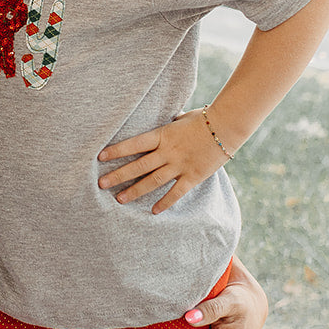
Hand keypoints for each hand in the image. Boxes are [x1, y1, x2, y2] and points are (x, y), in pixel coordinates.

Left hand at [98, 110, 228, 213]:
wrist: (228, 125)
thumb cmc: (203, 118)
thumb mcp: (180, 118)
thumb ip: (167, 125)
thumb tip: (159, 122)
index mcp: (163, 135)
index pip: (134, 144)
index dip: (117, 150)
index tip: (100, 157)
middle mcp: (168, 152)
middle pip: (138, 166)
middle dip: (118, 175)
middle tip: (100, 184)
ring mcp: (180, 165)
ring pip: (153, 181)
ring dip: (135, 191)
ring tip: (119, 199)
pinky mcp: (193, 176)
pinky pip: (176, 192)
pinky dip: (165, 202)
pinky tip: (153, 211)